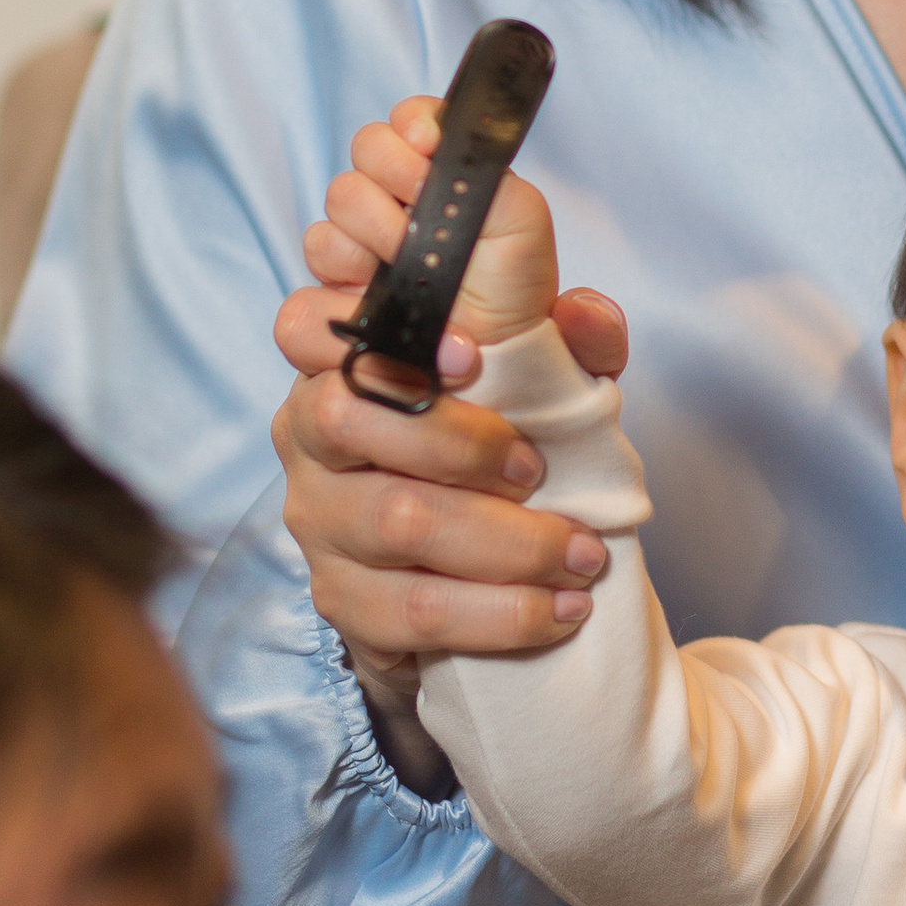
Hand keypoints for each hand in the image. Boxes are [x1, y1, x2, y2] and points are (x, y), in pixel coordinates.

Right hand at [275, 98, 627, 789]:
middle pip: (348, 414)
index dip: (392, 296)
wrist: (507, 607)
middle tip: (548, 461)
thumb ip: (562, 331)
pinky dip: (490, 611)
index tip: (473, 336)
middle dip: (455, 435)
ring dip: (491, 538)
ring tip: (586, 554)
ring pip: (377, 521)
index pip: (337, 292)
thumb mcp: (559, 378)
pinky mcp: (347, 606)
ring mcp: (322, 515)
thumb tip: (585, 312)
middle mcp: (319, 418)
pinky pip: (397, 614)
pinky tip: (564, 610)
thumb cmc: (524, 461)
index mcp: (363, 338)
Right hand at [308, 95, 561, 357]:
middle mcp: (383, 215)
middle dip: (385, 200)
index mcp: (427, 182)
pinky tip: (383, 334)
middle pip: (349, 181)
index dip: (410, 128)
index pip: (400, 128)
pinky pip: (301, 311)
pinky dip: (342, 319)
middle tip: (417, 233)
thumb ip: (485, 172)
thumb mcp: (519, 222)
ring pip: (322, 240)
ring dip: (367, 260)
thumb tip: (436, 138)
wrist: (501, 368)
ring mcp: (350, 267)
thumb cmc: (510, 293)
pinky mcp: (325, 321)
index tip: (426, 146)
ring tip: (414, 290)